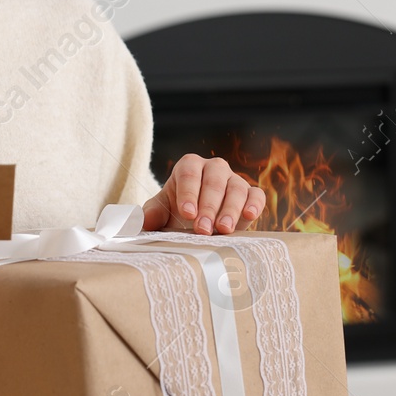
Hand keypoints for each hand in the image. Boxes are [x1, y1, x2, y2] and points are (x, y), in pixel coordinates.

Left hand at [139, 154, 265, 234]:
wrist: (199, 221)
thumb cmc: (178, 212)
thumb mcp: (161, 211)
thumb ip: (151, 214)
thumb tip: (140, 221)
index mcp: (189, 166)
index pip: (190, 173)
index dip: (188, 192)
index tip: (186, 213)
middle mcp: (214, 169)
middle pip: (213, 182)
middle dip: (208, 207)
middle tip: (202, 229)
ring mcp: (234, 180)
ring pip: (236, 189)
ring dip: (230, 210)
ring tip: (223, 229)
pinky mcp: (250, 194)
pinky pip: (256, 195)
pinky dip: (254, 204)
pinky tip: (249, 216)